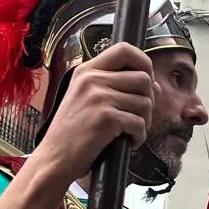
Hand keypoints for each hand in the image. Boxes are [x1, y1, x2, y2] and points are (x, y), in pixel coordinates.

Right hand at [32, 43, 153, 185]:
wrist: (54, 158)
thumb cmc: (72, 133)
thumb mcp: (87, 99)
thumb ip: (117, 87)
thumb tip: (155, 84)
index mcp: (87, 71)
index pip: (125, 49)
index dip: (144, 62)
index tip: (146, 81)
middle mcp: (93, 79)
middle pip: (144, 78)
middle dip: (149, 100)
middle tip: (137, 117)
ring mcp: (99, 97)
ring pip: (146, 102)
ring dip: (144, 122)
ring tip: (130, 132)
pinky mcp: (106, 118)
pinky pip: (139, 123)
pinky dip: (139, 137)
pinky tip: (128, 142)